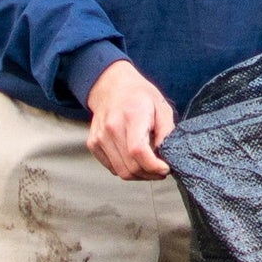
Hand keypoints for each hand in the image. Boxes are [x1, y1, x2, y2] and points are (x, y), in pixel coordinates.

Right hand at [82, 57, 176, 180]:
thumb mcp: (161, 107)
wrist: (111, 86)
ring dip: (139, 175)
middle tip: (161, 170)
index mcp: (132, 116)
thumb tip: (168, 156)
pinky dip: (125, 169)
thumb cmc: (139, 95)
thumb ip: (167, 132)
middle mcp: (112, 127)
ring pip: (121, 171)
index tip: (166, 168)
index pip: (138, 151)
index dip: (154, 166)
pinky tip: (134, 160)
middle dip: (150, 174)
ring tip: (149, 166)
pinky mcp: (93, 144)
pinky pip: (112, 167)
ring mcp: (99, 137)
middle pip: (130, 166)